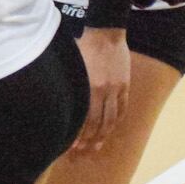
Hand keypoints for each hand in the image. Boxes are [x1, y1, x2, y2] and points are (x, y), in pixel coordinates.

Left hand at [70, 26, 129, 152]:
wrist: (105, 32)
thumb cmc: (82, 45)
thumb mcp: (70, 65)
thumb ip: (70, 84)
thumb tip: (59, 100)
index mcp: (88, 87)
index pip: (84, 118)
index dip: (78, 133)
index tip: (70, 144)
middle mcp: (104, 91)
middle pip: (98, 122)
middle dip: (89, 139)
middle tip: (81, 151)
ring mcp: (116, 89)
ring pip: (111, 119)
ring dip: (103, 135)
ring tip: (96, 147)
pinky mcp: (124, 85)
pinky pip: (122, 108)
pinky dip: (116, 121)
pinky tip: (110, 129)